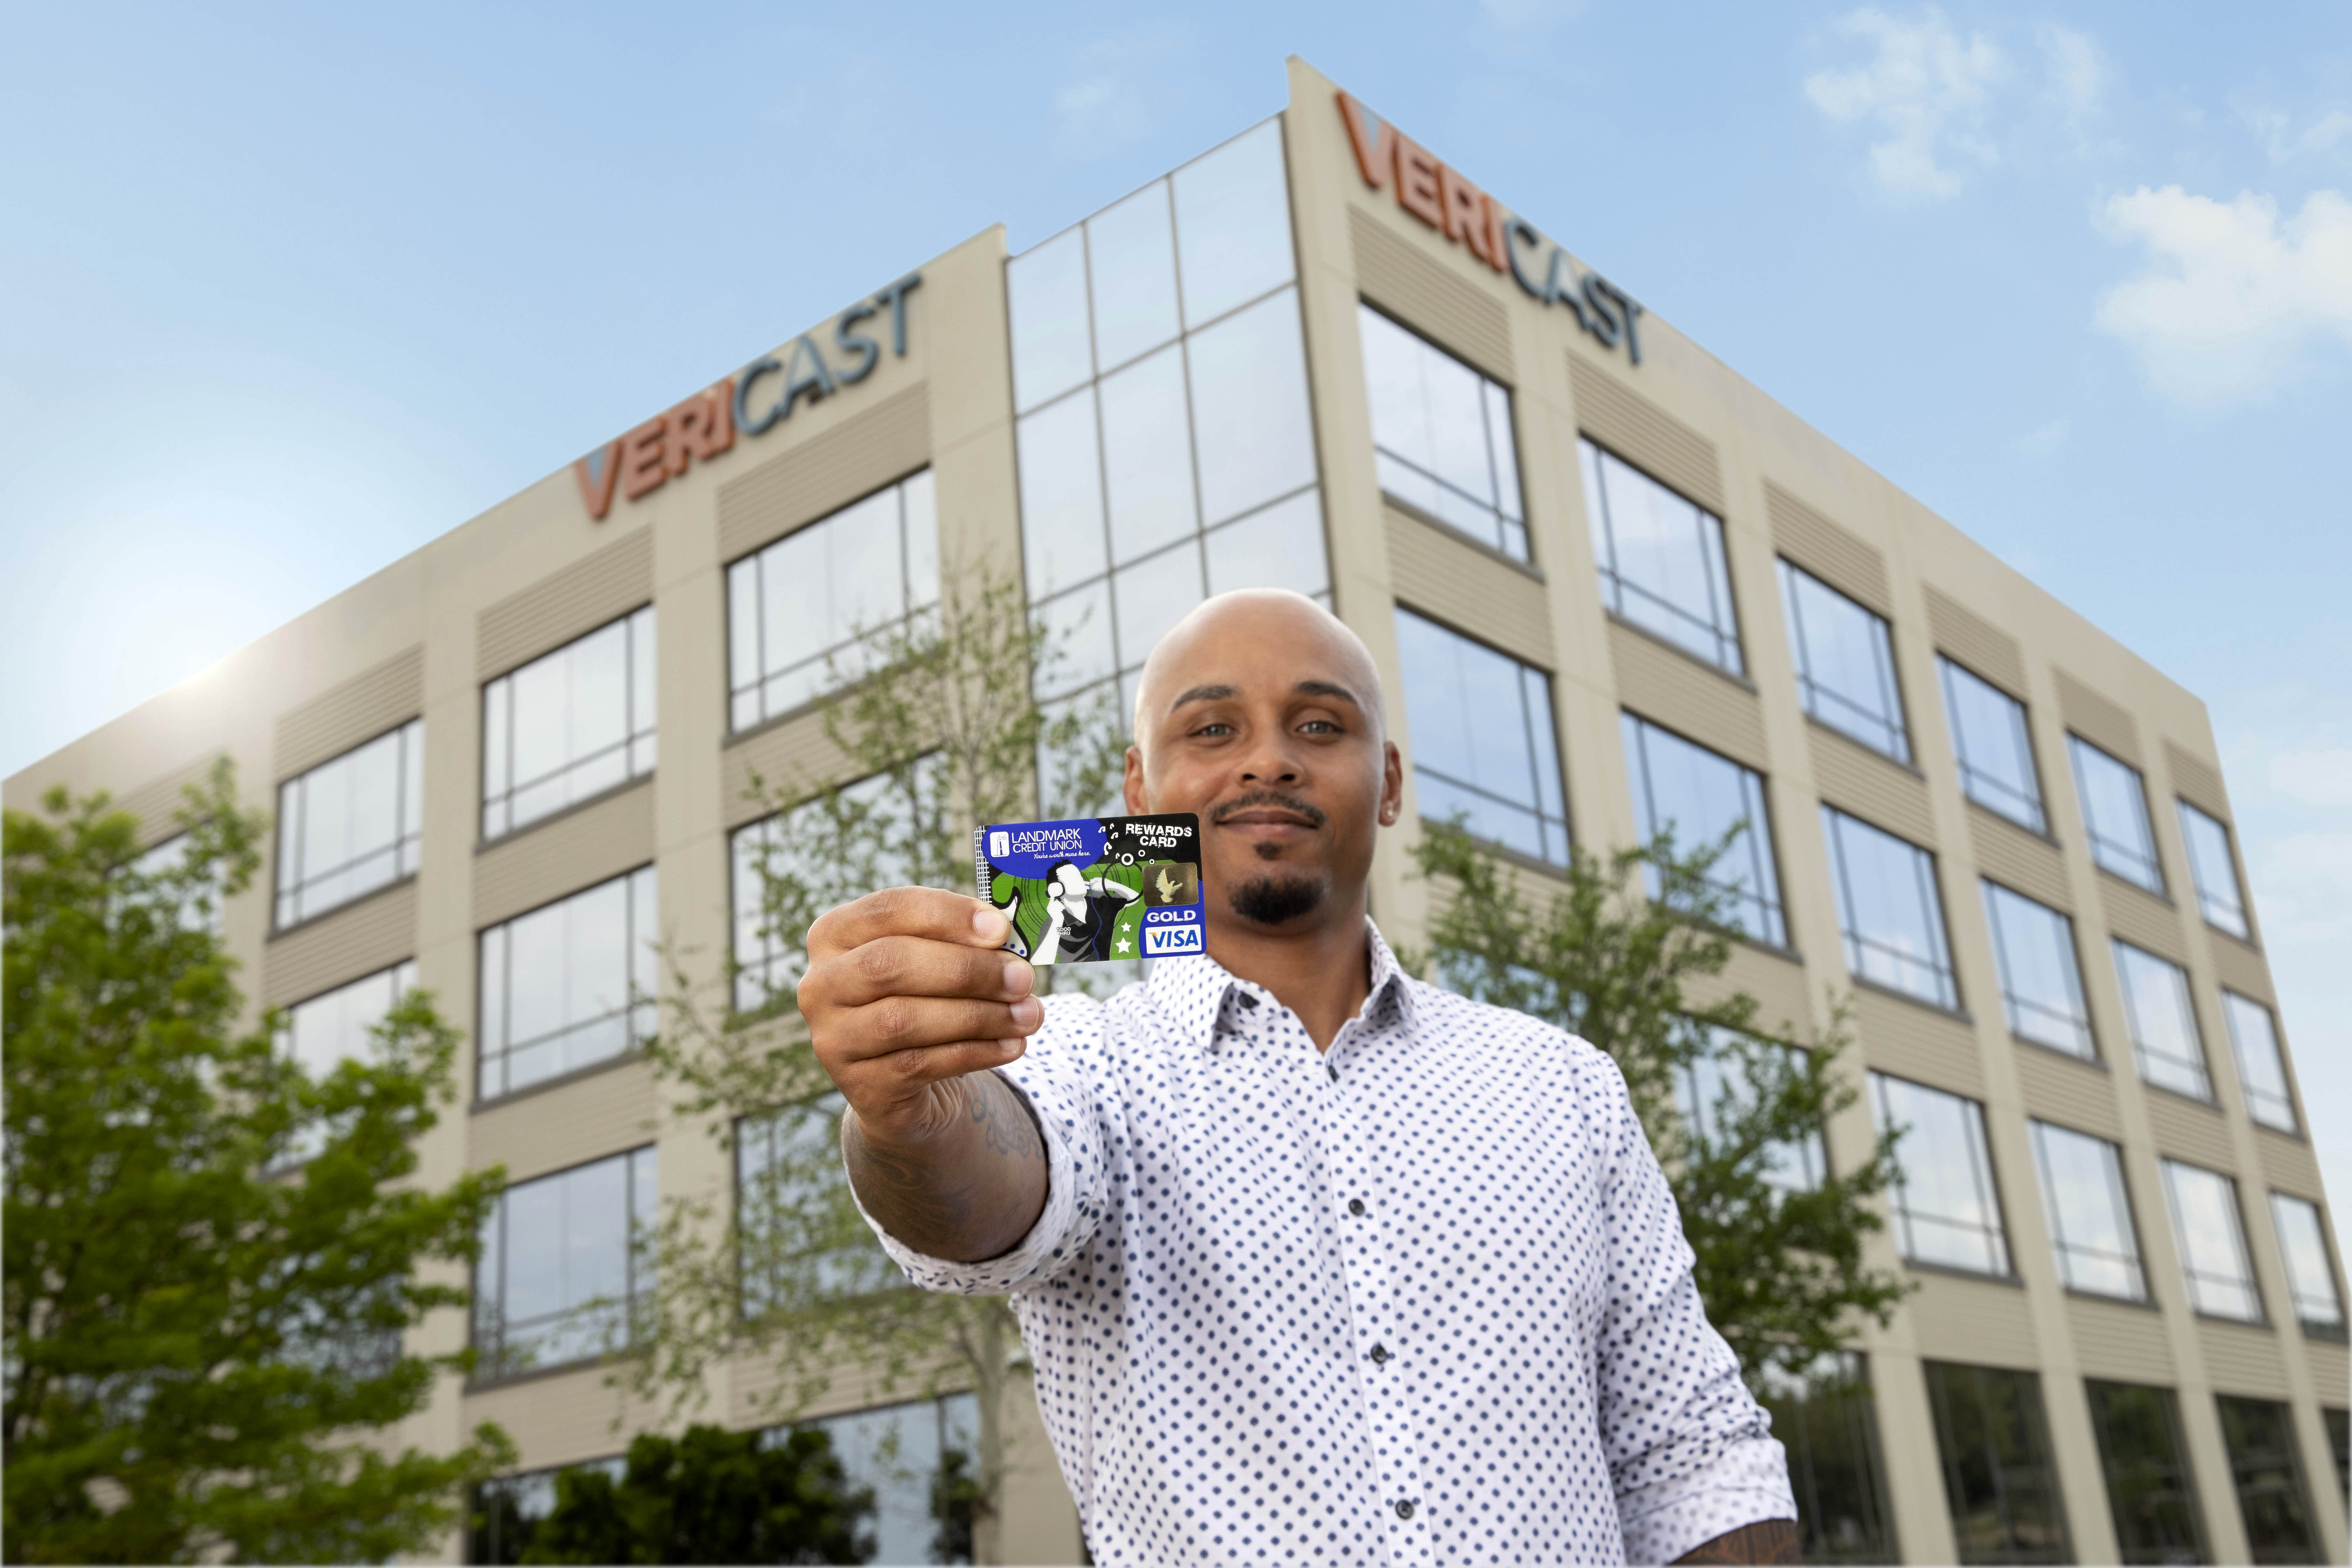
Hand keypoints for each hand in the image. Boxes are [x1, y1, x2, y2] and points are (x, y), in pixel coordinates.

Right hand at [798, 887, 1042, 1146]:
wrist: (901, 1080)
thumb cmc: (922, 1000)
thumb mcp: (933, 962)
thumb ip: (960, 943)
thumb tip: (1009, 940)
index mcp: (835, 935)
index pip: (888, 909)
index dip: (947, 915)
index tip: (1001, 929)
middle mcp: (820, 985)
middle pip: (891, 963)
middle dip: (967, 969)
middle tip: (1023, 977)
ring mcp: (832, 1038)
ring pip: (905, 1019)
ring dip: (979, 1015)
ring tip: (1030, 1014)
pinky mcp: (859, 1085)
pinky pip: (920, 1064)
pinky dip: (975, 1052)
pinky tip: (1012, 1045)